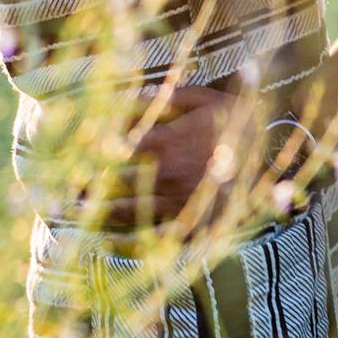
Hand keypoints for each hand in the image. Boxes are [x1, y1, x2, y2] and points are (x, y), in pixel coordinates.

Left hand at [68, 84, 255, 231]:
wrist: (277, 158)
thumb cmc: (237, 123)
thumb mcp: (203, 99)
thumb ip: (163, 97)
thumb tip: (125, 95)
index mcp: (166, 144)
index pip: (113, 148)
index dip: (88, 152)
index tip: (68, 153)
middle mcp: (166, 177)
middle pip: (111, 183)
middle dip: (83, 183)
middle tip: (60, 185)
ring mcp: (178, 205)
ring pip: (125, 212)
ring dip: (95, 212)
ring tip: (72, 210)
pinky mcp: (191, 227)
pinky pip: (153, 240)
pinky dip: (125, 243)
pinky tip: (104, 240)